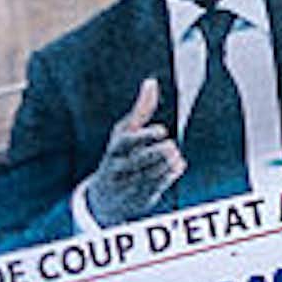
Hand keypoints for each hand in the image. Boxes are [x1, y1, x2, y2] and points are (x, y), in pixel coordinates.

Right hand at [84, 76, 183, 225]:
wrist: (103, 197)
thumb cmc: (119, 154)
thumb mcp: (125, 132)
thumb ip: (141, 109)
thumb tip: (151, 82)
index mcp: (115, 149)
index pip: (126, 142)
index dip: (144, 136)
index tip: (162, 130)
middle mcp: (118, 168)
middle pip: (136, 161)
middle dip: (154, 154)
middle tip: (171, 146)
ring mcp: (127, 186)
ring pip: (146, 175)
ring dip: (163, 166)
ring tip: (176, 156)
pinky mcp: (138, 199)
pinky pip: (153, 188)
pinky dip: (167, 177)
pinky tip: (178, 166)